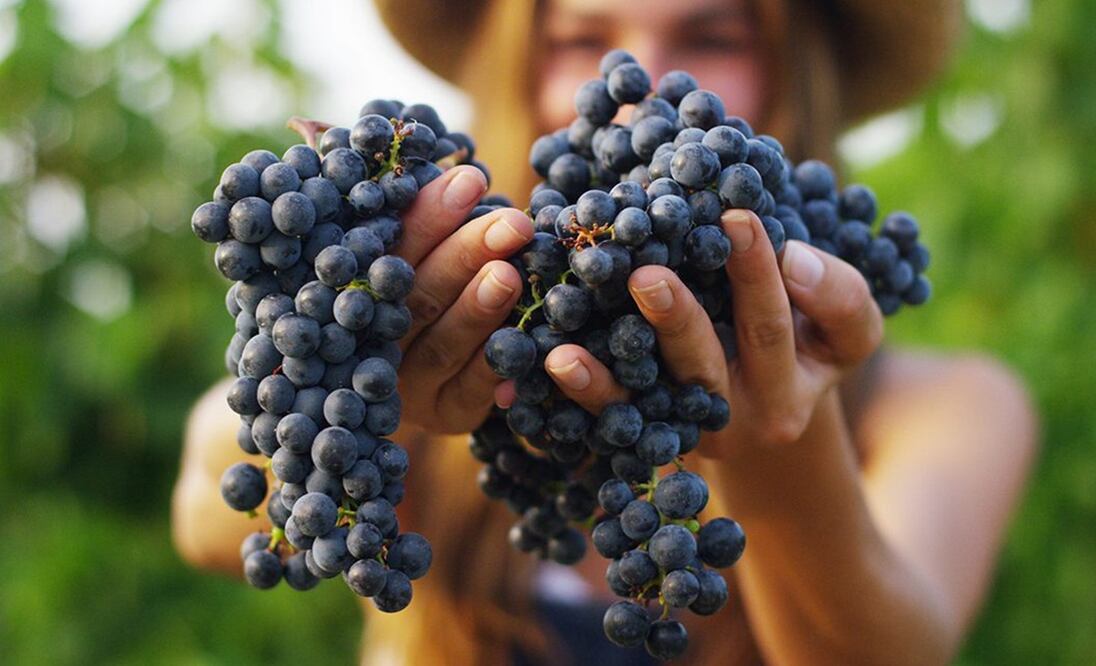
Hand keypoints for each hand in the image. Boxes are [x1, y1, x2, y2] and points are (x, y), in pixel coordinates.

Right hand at [393, 165, 533, 433]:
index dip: (428, 215)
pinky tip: (526, 340)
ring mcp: (409, 385)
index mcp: (359, 290)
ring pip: (442, 345)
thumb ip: (419, 217)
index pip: (389, 249)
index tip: (471, 178)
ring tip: (509, 275)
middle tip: (511, 223)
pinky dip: (497, 366)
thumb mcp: (420, 251)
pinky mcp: (446, 415)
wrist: (432, 379)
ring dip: (477, 309)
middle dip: (464, 254)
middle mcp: (374, 340)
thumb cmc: (432, 287)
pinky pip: (472, 392)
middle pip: (416, 297)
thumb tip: (440, 160)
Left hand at [498, 209, 882, 456]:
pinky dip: (579, 392)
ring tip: (566, 349)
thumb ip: (837, 294)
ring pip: (644, 405)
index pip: (773, 328)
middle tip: (647, 275)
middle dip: (677, 320)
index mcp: (789, 392)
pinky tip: (550, 364)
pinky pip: (608, 419)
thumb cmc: (809, 344)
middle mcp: (734, 421)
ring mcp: (683, 434)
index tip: (737, 218)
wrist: (771, 409)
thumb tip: (793, 257)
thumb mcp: (845, 329)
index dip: (759, 277)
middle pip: (704, 369)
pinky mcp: (643, 439)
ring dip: (605, 376)